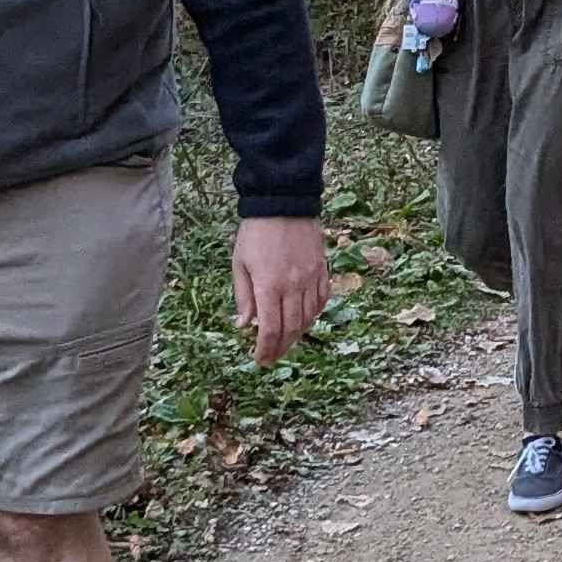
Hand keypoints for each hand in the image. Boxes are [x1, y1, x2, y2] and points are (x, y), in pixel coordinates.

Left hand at [231, 215, 327, 366]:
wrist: (283, 202)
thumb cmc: (256, 232)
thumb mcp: (240, 263)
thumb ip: (243, 297)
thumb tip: (244, 325)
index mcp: (269, 285)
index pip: (270, 329)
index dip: (266, 350)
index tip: (260, 360)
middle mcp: (293, 286)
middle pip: (291, 329)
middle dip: (281, 348)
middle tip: (272, 357)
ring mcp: (310, 278)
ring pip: (308, 318)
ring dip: (297, 334)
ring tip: (286, 341)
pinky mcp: (321, 269)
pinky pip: (321, 300)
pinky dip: (313, 314)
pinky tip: (304, 319)